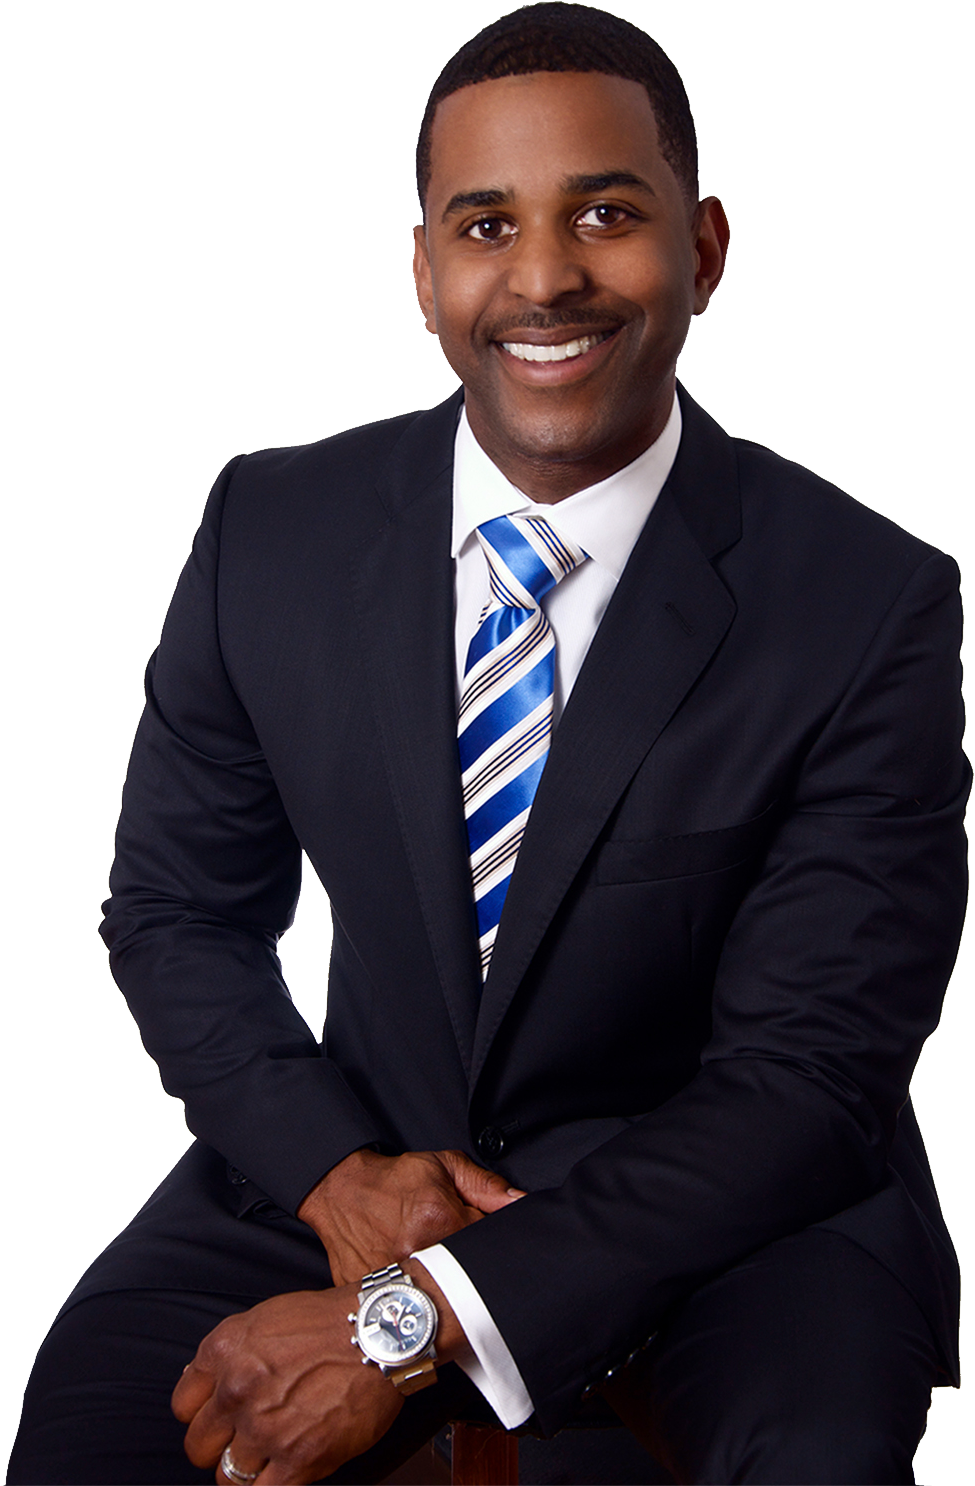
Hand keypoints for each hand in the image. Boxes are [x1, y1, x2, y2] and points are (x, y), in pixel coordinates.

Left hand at [172, 1286, 400, 1484]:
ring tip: (271, 1453)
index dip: (203, 1414)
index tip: (221, 1417)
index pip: (183, 1407)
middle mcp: (237, 1390)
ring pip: (227, 1476)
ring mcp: (266, 1427)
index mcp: (224, 1351)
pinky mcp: (299, 1459)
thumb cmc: (328, 1322)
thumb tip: (202, 1386)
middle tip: (245, 1439)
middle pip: (198, 1447)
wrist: (381, 1332)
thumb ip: (228, 1356)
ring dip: (247, 1469)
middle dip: (219, 1446)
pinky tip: (287, 1469)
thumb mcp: (264, 1320)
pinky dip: (271, 1485)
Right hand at [298, 1147, 523, 1285]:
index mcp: (440, 1219)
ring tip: (443, 1284)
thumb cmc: (394, 1181)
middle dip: (473, 1279)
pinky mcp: (373, 1295)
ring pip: (436, 1302)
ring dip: (445, 1297)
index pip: (489, 1247)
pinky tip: (418, 1295)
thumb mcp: (444, 1167)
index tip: (495, 1252)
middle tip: (469, 1272)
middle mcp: (415, 1252)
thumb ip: (486, 1186)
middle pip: (466, 1282)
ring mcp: (392, 1278)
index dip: (496, 1250)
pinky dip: (415, 1306)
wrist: (341, 1190)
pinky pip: (405, 1310)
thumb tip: (520, 1204)